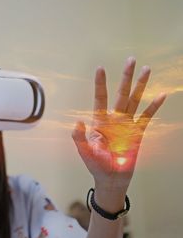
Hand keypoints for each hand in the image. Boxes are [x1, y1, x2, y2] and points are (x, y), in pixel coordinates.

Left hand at [72, 57, 165, 191]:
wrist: (111, 178)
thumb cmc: (95, 165)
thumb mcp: (84, 151)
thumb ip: (79, 137)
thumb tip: (77, 121)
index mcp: (100, 121)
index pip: (100, 98)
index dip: (100, 83)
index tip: (100, 68)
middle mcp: (114, 118)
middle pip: (121, 93)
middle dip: (126, 77)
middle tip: (131, 60)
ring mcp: (127, 124)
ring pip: (135, 100)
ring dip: (141, 85)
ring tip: (147, 69)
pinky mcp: (137, 132)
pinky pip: (147, 117)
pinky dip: (154, 106)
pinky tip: (162, 95)